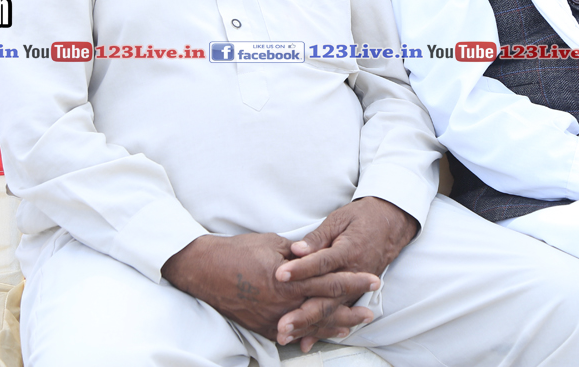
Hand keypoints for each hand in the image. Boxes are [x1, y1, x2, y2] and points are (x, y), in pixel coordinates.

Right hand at [161, 233, 379, 342]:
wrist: (205, 271)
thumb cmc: (238, 251)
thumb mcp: (272, 244)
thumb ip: (298, 254)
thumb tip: (315, 256)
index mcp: (288, 279)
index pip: (329, 281)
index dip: (353, 281)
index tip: (373, 280)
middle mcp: (283, 303)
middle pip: (325, 309)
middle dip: (349, 310)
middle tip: (369, 312)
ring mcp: (272, 319)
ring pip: (311, 326)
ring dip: (333, 326)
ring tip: (353, 325)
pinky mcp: (262, 327)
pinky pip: (291, 334)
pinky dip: (309, 334)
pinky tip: (321, 334)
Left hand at [274, 197, 418, 350]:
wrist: (392, 224)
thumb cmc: (361, 218)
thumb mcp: (339, 219)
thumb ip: (318, 237)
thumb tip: (296, 249)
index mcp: (349, 249)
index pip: (322, 262)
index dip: (301, 270)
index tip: (279, 276)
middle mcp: (354, 272)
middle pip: (327, 296)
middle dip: (303, 312)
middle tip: (281, 324)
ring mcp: (357, 287)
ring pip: (331, 310)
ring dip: (309, 325)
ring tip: (287, 335)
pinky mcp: (357, 294)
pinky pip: (339, 313)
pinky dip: (322, 329)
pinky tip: (306, 341)